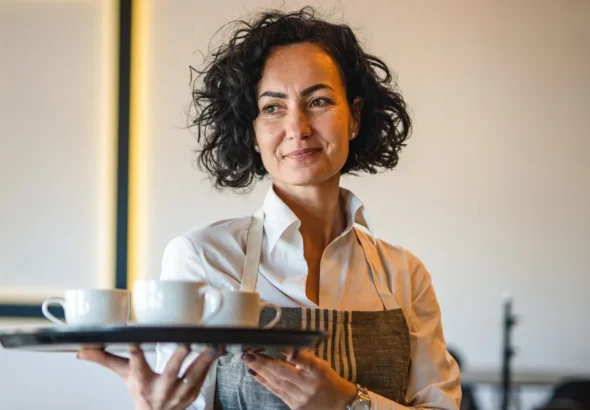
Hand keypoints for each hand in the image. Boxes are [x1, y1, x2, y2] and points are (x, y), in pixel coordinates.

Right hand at [78, 344, 217, 409]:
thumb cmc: (142, 391)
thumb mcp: (125, 375)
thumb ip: (107, 359)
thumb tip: (82, 350)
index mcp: (141, 382)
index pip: (136, 365)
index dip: (135, 353)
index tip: (136, 340)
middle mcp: (160, 389)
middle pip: (169, 373)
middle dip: (178, 359)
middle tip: (185, 343)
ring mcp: (178, 393)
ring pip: (192, 376)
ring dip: (203, 361)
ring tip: (211, 345)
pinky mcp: (193, 393)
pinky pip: (204, 377)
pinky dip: (211, 364)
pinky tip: (218, 349)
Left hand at [241, 349, 357, 409]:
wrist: (339, 406)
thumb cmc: (330, 382)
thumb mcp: (322, 365)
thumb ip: (305, 357)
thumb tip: (286, 349)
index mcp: (318, 372)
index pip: (305, 361)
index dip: (294, 354)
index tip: (282, 347)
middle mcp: (309, 386)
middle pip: (283, 373)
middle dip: (264, 363)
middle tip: (249, 354)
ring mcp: (301, 398)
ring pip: (277, 383)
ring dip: (260, 371)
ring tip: (248, 361)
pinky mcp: (295, 406)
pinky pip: (277, 392)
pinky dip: (265, 382)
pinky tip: (255, 374)